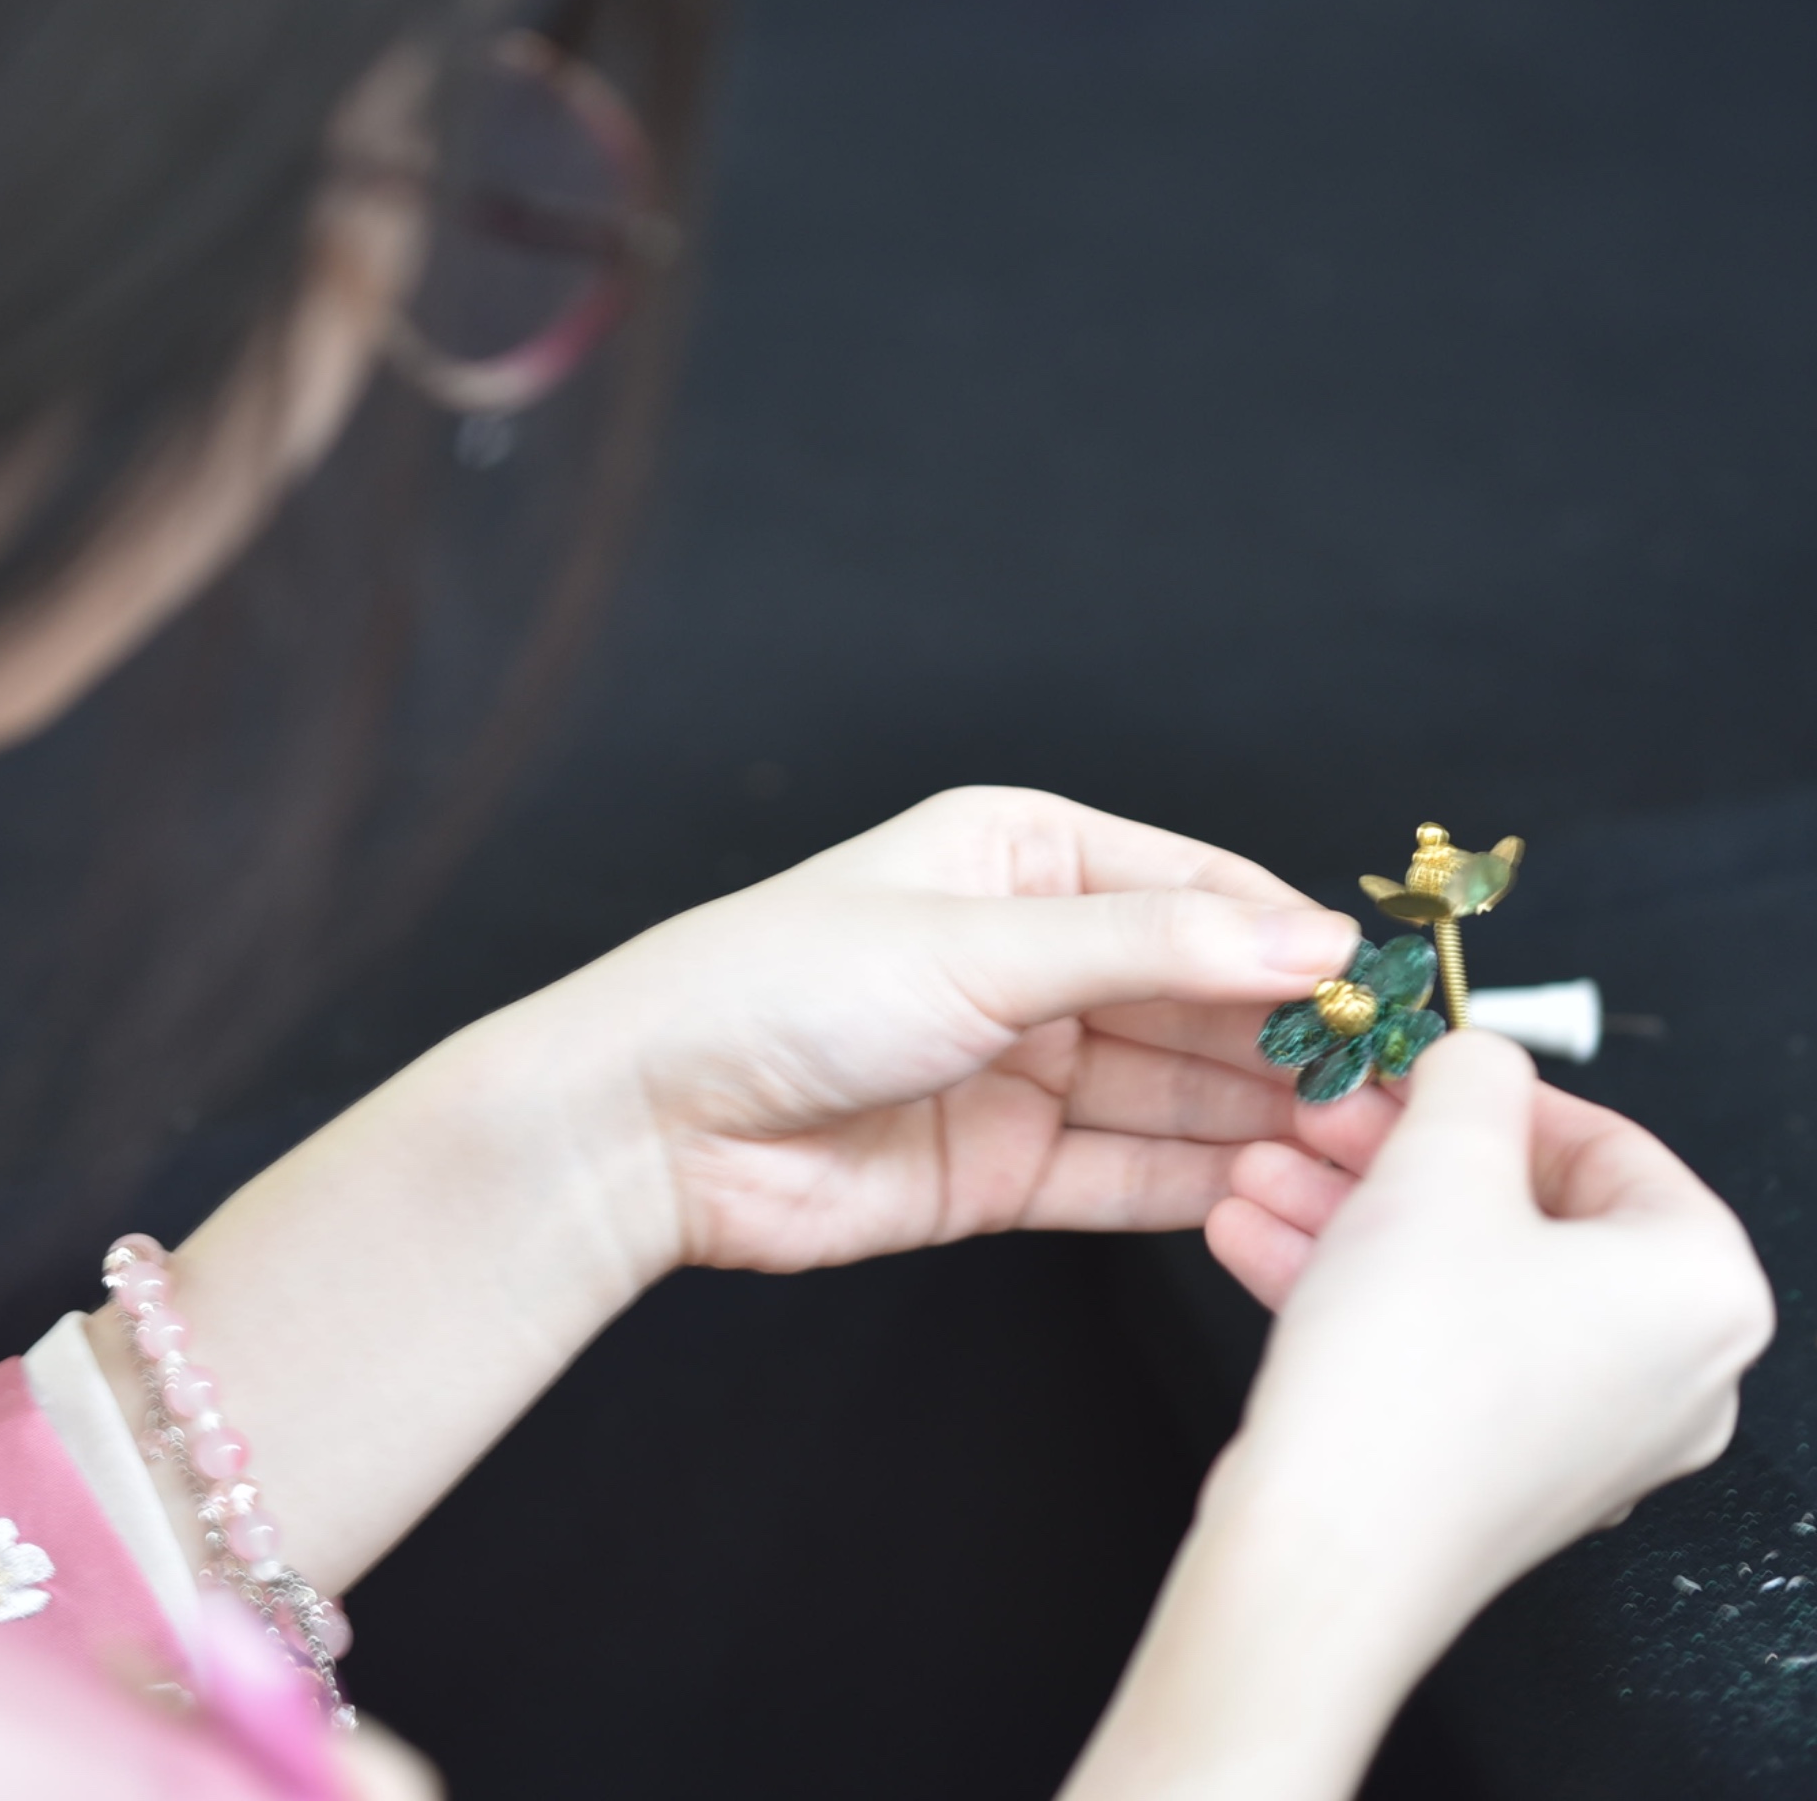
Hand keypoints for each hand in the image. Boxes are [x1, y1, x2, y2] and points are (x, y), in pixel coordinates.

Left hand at [534, 785, 1360, 1272]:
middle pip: (1199, 996)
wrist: (652, 1120)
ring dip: (1261, 1118)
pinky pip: (1128, 1173)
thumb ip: (1155, 946)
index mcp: (1026, 856)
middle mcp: (1034, 955)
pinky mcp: (1007, 1165)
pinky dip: (1198, 1183)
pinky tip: (1275, 1192)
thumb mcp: (984, 940)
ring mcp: (1024, 1063)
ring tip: (1360, 1148)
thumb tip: (1311, 939)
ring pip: (1175, 1090)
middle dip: (1290, 1039)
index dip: (1293, 937)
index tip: (1386, 991)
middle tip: (1395, 1087)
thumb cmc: (786, 983)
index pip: (1200, 887)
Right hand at [1210, 1034, 1774, 1619]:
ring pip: (1458, 1275)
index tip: (1409, 1067)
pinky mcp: (1492, 1465)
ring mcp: (1579, 1428)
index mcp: (1700, 1289)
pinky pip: (1428, 1341)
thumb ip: (1470, 1078)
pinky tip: (1251, 1234)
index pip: (1607, 1144)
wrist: (1328, 1548)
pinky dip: (1348, 1282)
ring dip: (1346, 1209)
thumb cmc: (1411, 1372)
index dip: (1488, 1091)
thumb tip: (1478, 1057)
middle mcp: (1666, 1370)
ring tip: (1257, 1169)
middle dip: (1391, 1152)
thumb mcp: (1439, 1163)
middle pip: (1519, 1210)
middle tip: (1322, 1113)